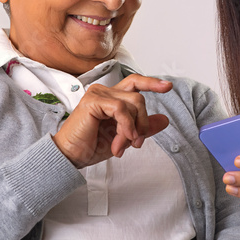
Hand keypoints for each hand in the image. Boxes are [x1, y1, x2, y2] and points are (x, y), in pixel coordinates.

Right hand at [52, 74, 171, 167]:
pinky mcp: (93, 101)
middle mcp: (105, 92)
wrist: (71, 156)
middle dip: (143, 122)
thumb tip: (165, 120)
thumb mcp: (125, 137)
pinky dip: (126, 126)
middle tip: (136, 143)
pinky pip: (121, 109)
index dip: (152, 83)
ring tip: (123, 145)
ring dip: (133, 128)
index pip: (135, 83)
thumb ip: (143, 127)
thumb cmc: (92, 146)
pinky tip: (120, 140)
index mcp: (112, 98)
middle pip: (139, 97)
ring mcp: (98, 94)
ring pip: (133, 103)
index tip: (168, 86)